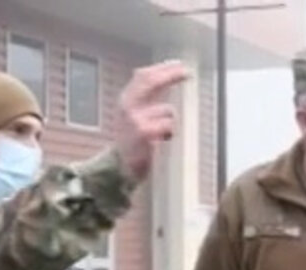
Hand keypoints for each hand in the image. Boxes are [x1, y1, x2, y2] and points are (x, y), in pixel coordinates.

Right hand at [115, 60, 190, 180]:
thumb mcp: (132, 115)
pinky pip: (168, 125)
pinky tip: (164, 140)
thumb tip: (165, 76)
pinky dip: (170, 132)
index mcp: (125, 100)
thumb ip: (145, 98)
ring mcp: (135, 119)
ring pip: (166, 109)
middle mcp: (127, 106)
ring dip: (170, 121)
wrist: (119, 168)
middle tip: (187, 73)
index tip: (178, 65)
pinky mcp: (144, 133)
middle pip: (151, 81)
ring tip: (163, 133)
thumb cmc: (131, 142)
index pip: (143, 76)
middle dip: (170, 75)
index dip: (162, 68)